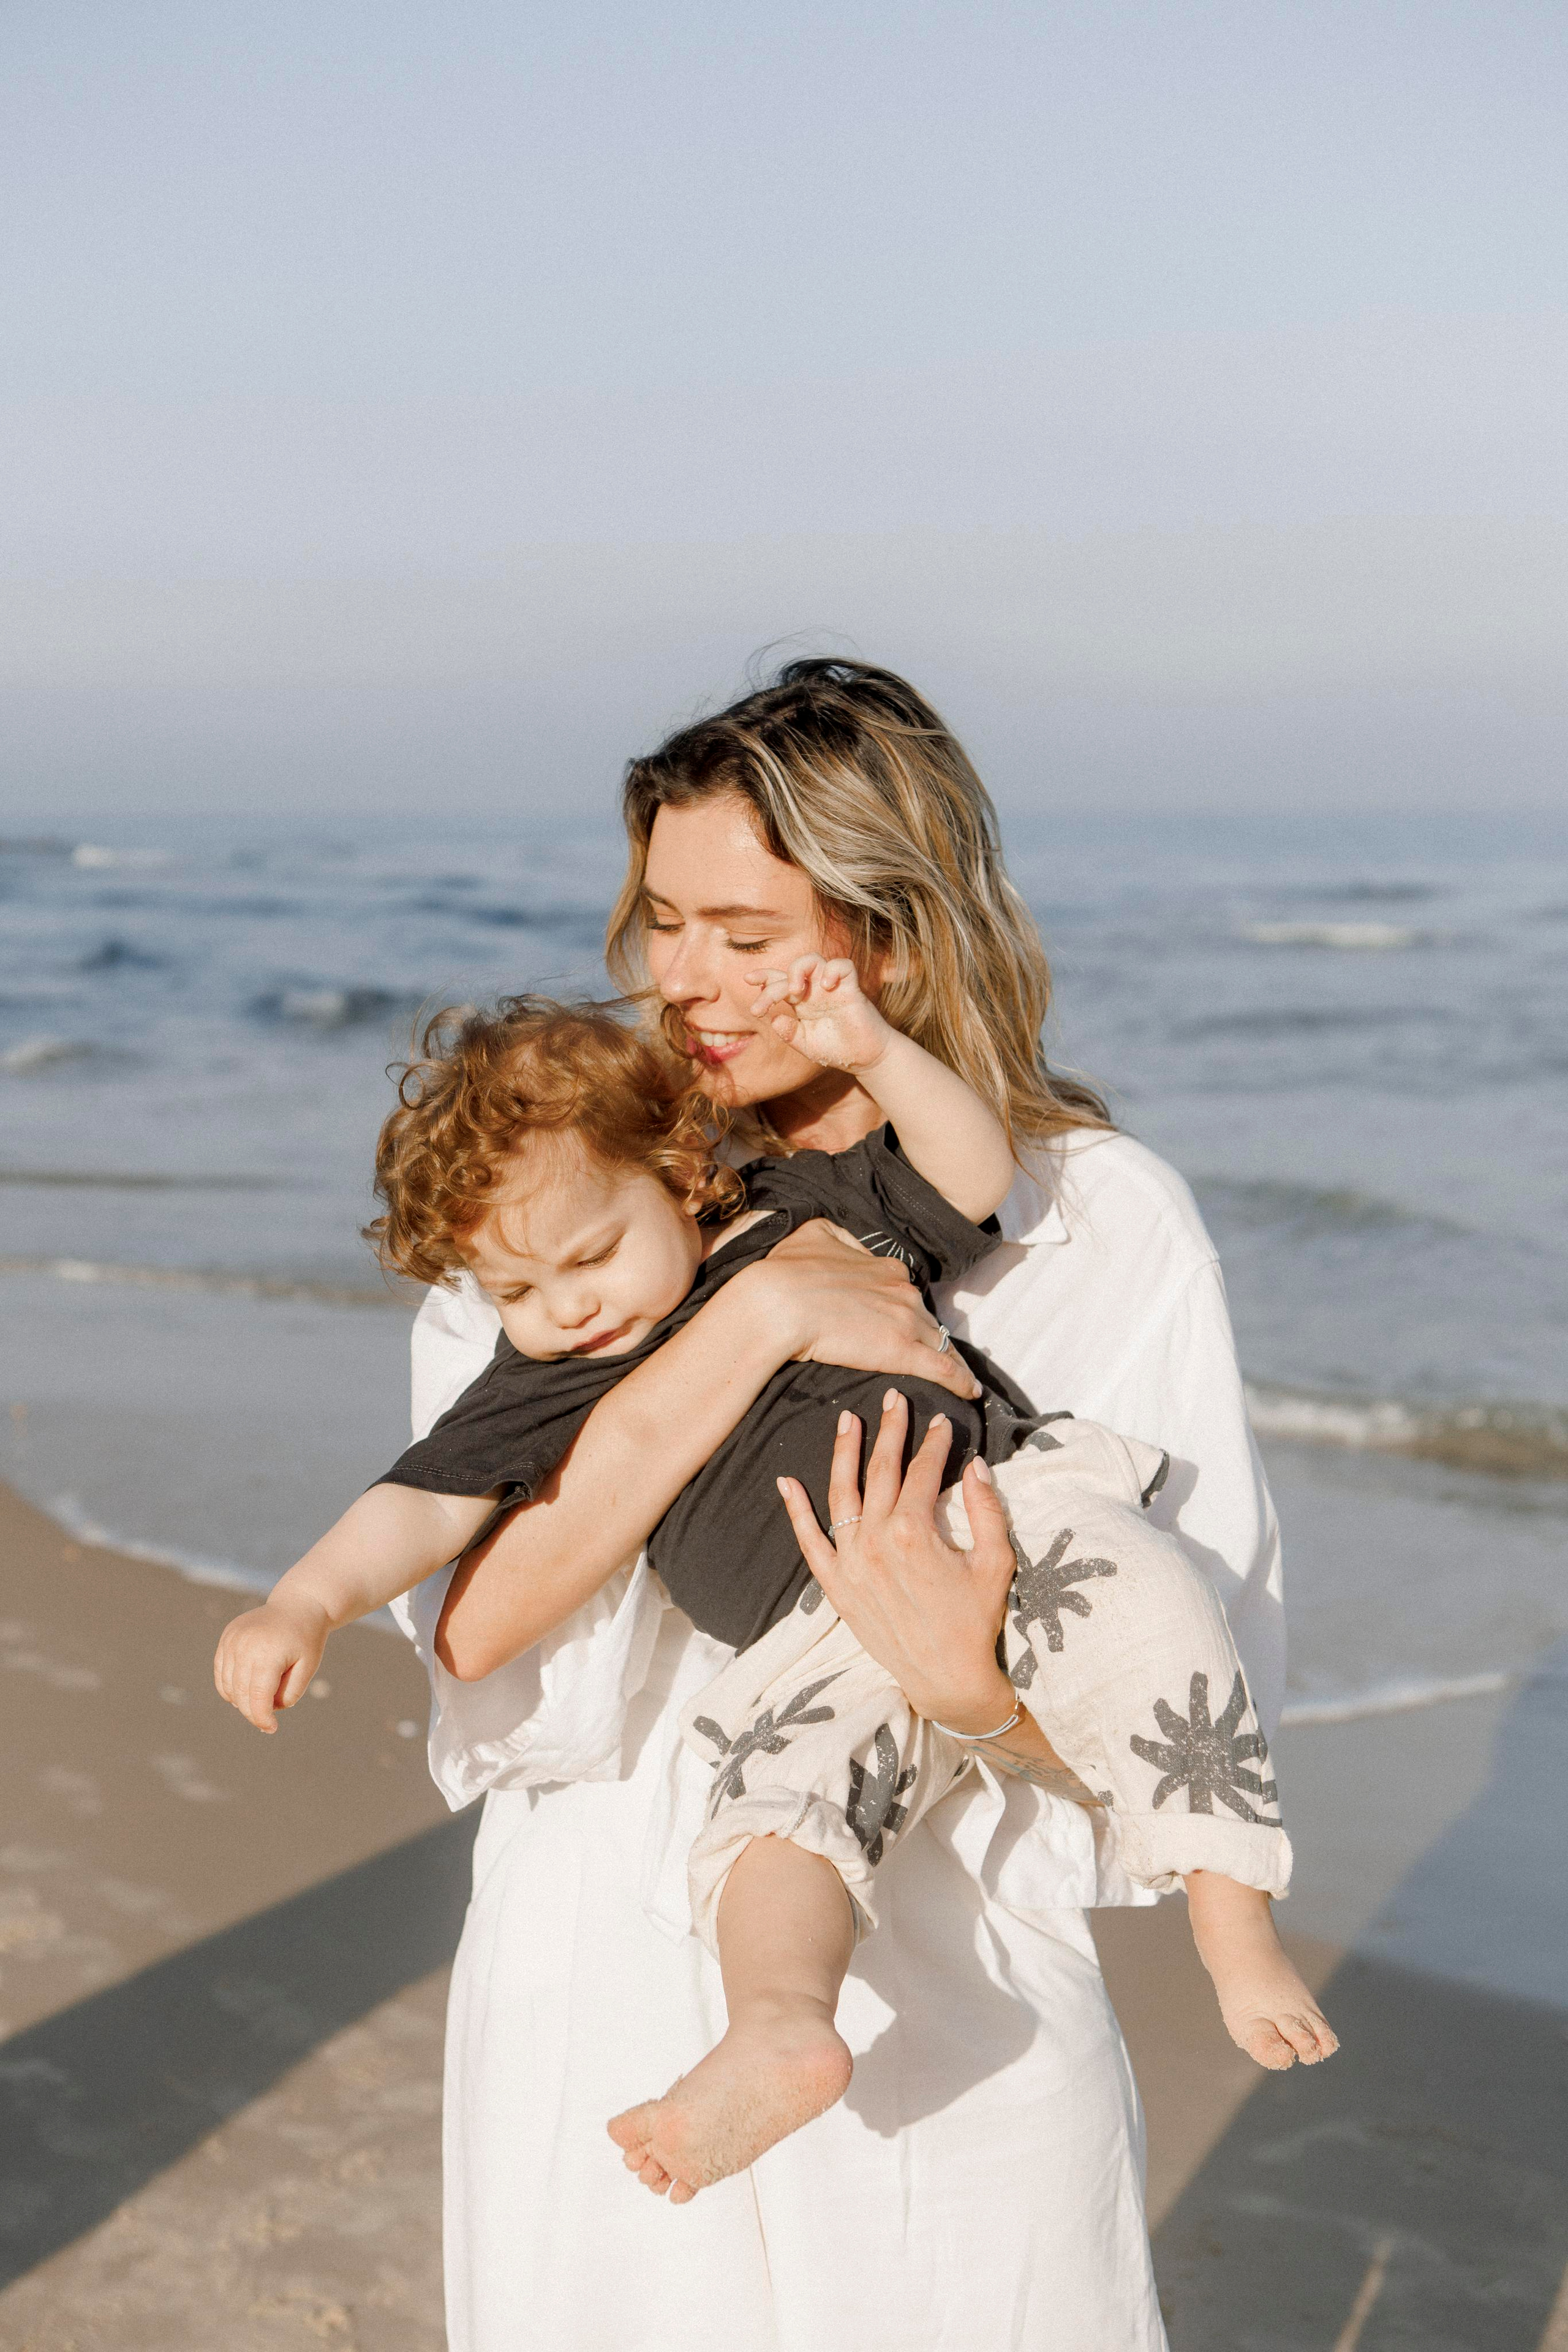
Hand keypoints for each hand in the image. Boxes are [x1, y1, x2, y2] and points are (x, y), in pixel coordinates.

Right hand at [213, 1594, 328, 1732]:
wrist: (298, 1604)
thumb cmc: (307, 1638)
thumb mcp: (308, 1668)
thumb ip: (289, 1693)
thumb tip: (267, 1710)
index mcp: (268, 1653)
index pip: (258, 1698)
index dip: (262, 1718)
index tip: (271, 1729)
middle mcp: (245, 1645)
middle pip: (241, 1695)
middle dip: (253, 1712)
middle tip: (268, 1719)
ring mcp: (232, 1639)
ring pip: (227, 1686)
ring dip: (241, 1700)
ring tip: (262, 1699)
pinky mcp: (227, 1637)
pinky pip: (221, 1672)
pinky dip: (230, 1686)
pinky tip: (247, 1689)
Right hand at [743, 1219, 981, 1401]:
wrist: (778, 1302)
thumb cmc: (789, 1271)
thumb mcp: (817, 1235)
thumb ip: (842, 1240)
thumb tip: (850, 1246)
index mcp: (886, 1267)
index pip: (908, 1293)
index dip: (908, 1309)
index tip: (906, 1323)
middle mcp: (903, 1291)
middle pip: (927, 1319)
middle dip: (930, 1336)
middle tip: (933, 1355)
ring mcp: (906, 1321)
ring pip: (940, 1343)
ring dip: (951, 1360)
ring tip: (961, 1378)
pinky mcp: (902, 1352)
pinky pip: (944, 1369)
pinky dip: (961, 1381)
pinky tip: (969, 1393)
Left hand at [749, 955, 892, 1073]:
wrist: (865, 1058)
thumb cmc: (836, 1049)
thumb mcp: (806, 1045)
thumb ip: (790, 1034)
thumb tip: (774, 1020)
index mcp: (801, 1001)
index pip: (779, 980)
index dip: (763, 976)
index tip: (747, 980)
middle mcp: (814, 990)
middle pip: (791, 969)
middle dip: (773, 983)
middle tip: (766, 1003)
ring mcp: (832, 988)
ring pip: (814, 959)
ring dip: (799, 970)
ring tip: (795, 992)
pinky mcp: (851, 989)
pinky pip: (844, 966)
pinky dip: (833, 970)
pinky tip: (827, 987)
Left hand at [776, 1391, 1018, 1727]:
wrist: (947, 1679)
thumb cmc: (976, 1620)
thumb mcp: (995, 1562)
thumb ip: (986, 1510)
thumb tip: (976, 1466)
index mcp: (915, 1532)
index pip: (924, 1472)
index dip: (935, 1443)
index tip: (942, 1421)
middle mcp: (876, 1542)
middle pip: (881, 1472)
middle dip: (890, 1431)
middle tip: (893, 1398)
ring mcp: (851, 1564)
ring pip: (841, 1496)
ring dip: (844, 1454)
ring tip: (847, 1420)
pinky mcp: (837, 1586)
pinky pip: (809, 1542)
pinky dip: (796, 1512)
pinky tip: (787, 1482)